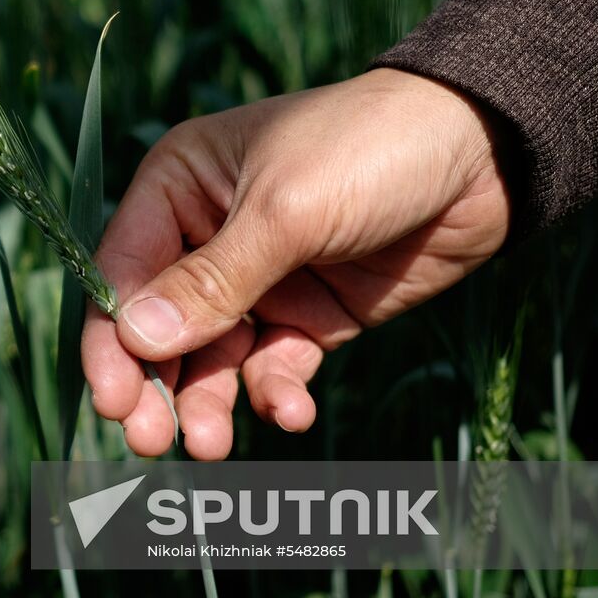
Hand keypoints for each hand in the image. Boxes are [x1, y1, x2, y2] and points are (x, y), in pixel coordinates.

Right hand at [82, 68, 510, 458]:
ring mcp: (259, 280)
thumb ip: (212, 282)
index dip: (112, 338)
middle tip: (147, 440)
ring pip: (213, 357)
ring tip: (210, 447)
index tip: (111, 400)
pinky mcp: (309, 317)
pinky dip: (276, 394)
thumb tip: (136, 339)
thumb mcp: (286, 212)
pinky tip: (292, 412)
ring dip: (207, 402)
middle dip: (154, 384)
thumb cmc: (369, 150)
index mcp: (180, 185)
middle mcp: (207, 235)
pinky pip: (275, 367)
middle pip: (160, 325)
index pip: (124, 271)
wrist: (485, 156)